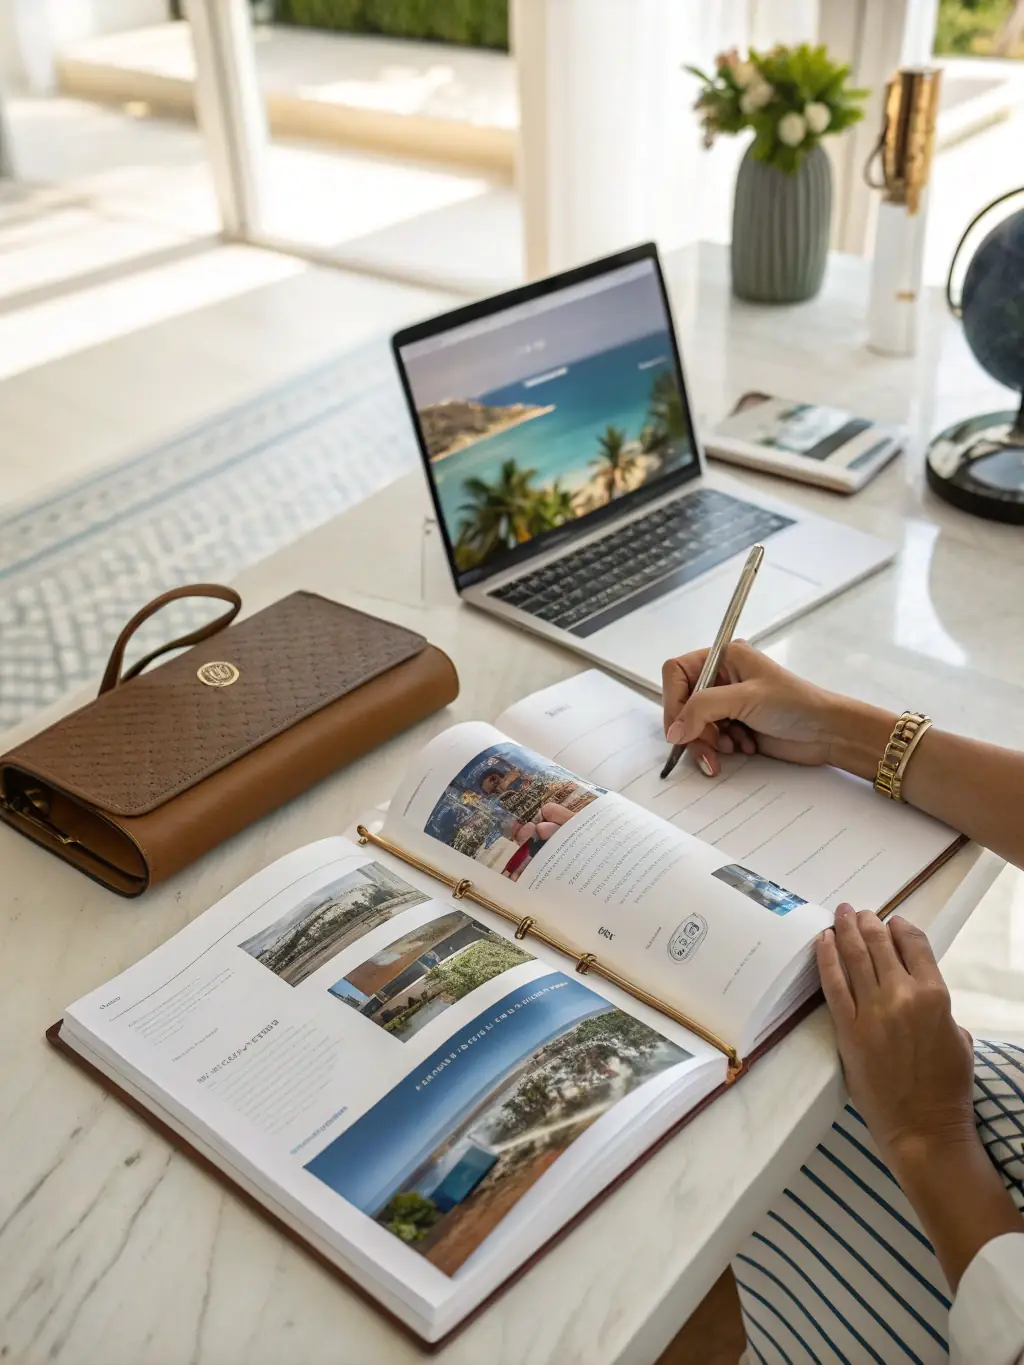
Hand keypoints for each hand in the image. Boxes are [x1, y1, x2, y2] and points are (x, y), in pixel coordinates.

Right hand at [661, 641, 844, 774]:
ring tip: (732, 748)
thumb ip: (703, 709)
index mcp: (724, 657)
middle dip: (693, 729)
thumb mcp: (746, 698)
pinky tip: (744, 747)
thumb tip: (674, 730)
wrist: (827, 733)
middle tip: (708, 746)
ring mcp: (727, 702)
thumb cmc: (797, 704)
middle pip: (682, 704)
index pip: (677, 673)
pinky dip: (721, 748)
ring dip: (708, 742)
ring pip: (693, 725)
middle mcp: (722, 677)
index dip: (674, 700)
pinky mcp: (734, 725)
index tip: (679, 727)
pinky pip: (709, 739)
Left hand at [818, 906, 1022, 1288]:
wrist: (923, 1126)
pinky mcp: (847, 1027)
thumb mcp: (957, 1037)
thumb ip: (937, 1006)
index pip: (914, 944)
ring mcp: (872, 1010)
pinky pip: (833, 983)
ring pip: (855, 956)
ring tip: (840, 914)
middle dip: (868, 922)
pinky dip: (826, 957)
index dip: (900, 928)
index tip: (891, 922)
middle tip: (858, 912)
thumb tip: (918, 988)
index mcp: (935, 995)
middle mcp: (902, 994)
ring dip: (845, 929)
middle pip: (880, 943)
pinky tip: (822, 941)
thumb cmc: (947, 1086)